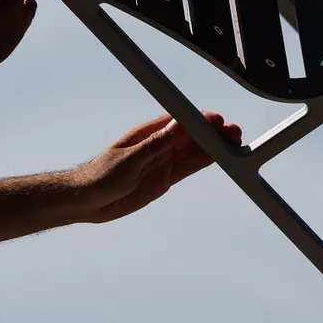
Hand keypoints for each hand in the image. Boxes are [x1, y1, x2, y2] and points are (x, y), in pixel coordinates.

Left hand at [69, 113, 242, 223]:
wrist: (86, 202)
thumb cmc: (99, 176)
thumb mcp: (128, 160)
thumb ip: (154, 144)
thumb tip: (177, 124)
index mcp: (148, 133)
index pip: (179, 122)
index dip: (199, 121)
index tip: (217, 122)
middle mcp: (158, 145)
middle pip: (192, 135)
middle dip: (213, 133)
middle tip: (235, 133)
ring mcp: (162, 162)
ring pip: (194, 151)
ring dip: (214, 146)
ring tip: (236, 143)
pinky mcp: (163, 179)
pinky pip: (188, 168)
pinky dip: (204, 162)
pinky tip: (219, 157)